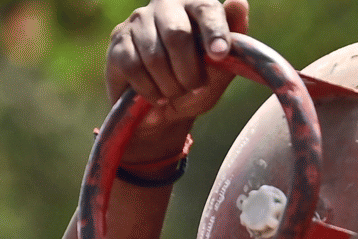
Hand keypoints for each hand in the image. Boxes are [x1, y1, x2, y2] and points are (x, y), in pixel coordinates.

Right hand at [105, 0, 248, 156]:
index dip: (214, 31)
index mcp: (195, 4)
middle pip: (177, 34)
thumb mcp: (223, 66)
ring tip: (176, 93)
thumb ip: (234, 35)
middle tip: (196, 88)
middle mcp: (164, 5)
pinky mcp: (118, 40)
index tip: (220, 54)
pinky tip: (158, 96)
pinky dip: (150, 90)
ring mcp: (138, 20)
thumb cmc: (200, 80)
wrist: (169, 108)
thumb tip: (239, 1)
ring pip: (154, 56)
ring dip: (170, 85)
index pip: (205, 8)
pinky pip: (133, 68)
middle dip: (189, 71)